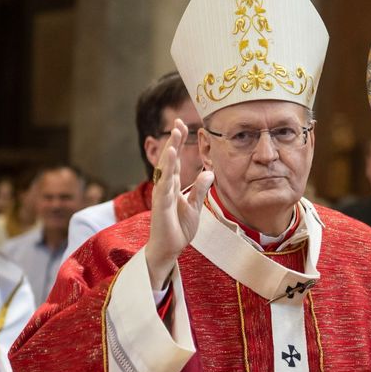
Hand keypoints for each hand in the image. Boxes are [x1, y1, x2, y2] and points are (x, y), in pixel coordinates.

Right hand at [146, 118, 214, 288]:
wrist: (168, 249)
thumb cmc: (178, 228)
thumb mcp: (195, 206)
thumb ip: (200, 189)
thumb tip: (209, 172)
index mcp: (172, 186)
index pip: (175, 160)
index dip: (178, 143)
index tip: (182, 126)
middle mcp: (165, 187)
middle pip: (169, 159)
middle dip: (174, 141)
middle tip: (179, 123)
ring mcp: (161, 195)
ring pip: (166, 169)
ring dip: (171, 151)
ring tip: (175, 134)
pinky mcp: (161, 206)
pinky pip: (165, 186)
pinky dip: (168, 172)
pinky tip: (171, 159)